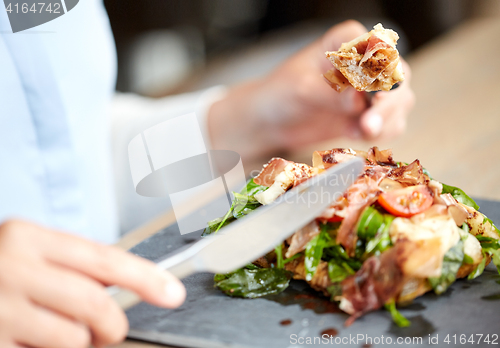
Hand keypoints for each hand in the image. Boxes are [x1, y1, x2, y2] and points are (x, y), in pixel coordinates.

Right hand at [0, 219, 185, 347]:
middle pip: (95, 305)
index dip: (145, 278)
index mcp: (28, 238)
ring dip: (80, 344)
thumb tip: (132, 285)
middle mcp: (11, 270)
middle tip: (109, 330)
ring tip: (59, 333)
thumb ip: (74, 265)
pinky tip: (32, 340)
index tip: (173, 293)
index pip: (103, 258)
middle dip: (113, 325)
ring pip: (73, 340)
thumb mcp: (29, 251)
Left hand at [208, 20, 414, 159]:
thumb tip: (357, 101)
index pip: (380, 47)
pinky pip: (389, 124)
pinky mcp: (366, 115)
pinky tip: (356, 135)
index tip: (374, 92)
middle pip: (399, 77)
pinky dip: (381, 132)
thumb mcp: (301, 89)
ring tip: (364, 132)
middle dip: (389, 103)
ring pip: (400, 102)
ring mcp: (369, 90)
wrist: (269, 121)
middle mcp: (365, 62)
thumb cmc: (279, 93)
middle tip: (369, 124)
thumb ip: (331, 95)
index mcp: (348, 41)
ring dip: (388, 120)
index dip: (384, 70)